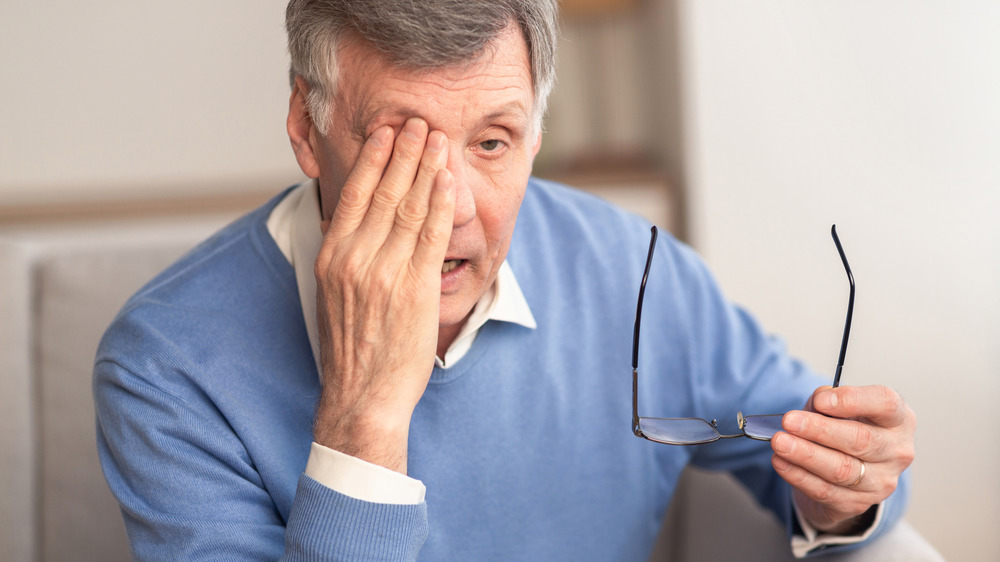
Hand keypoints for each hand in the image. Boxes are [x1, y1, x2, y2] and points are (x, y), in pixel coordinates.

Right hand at [312, 117, 454, 472]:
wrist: (363, 396)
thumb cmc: (351, 348)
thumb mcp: (334, 295)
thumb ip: (346, 255)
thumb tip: (357, 222)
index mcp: (333, 258)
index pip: (353, 195)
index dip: (373, 159)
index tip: (385, 133)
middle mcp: (355, 259)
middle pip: (383, 192)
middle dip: (404, 152)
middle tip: (417, 122)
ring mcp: (385, 273)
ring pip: (409, 207)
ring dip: (426, 168)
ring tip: (436, 140)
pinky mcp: (415, 289)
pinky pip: (431, 236)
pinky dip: (440, 204)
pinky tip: (448, 180)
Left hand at [770, 385, 915, 533]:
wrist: (848, 472)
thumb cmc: (845, 429)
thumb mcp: (838, 407)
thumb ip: (827, 400)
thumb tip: (817, 402)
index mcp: (897, 419)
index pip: (885, 404)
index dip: (852, 400)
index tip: (821, 400)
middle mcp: (896, 452)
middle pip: (861, 440)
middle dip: (820, 430)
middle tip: (789, 421)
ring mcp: (880, 482)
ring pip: (842, 469)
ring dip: (806, 455)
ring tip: (780, 442)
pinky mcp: (858, 503)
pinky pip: (825, 491)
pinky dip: (799, 476)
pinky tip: (781, 462)